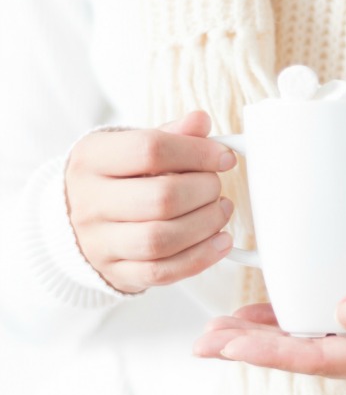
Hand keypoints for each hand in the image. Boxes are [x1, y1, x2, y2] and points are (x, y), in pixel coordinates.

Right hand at [65, 110, 236, 293]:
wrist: (72, 222)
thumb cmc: (113, 179)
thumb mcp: (130, 148)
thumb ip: (168, 135)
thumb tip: (200, 122)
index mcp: (92, 159)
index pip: (150, 149)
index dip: (197, 152)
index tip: (223, 157)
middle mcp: (90, 201)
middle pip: (161, 198)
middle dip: (204, 191)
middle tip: (216, 186)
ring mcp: (100, 242)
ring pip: (161, 239)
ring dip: (205, 225)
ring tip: (220, 211)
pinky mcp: (116, 273)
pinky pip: (162, 272)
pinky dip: (200, 258)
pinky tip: (220, 242)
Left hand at [193, 233, 345, 386]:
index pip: (329, 359)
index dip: (277, 355)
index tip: (234, 347)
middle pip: (309, 359)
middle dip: (255, 351)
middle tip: (206, 343)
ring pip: (307, 351)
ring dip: (262, 344)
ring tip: (215, 337)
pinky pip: (318, 338)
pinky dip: (284, 331)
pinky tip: (251, 324)